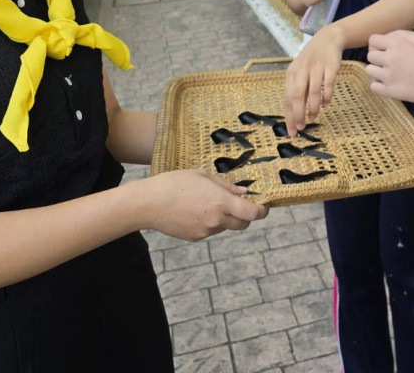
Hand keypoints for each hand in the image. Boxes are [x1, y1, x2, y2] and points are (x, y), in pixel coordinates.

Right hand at [136, 169, 268, 240]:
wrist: (149, 203)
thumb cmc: (175, 183)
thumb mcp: (202, 176)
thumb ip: (226, 185)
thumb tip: (244, 192)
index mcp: (221, 202)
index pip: (252, 213)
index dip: (262, 211)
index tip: (265, 207)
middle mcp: (217, 220)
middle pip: (243, 224)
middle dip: (245, 215)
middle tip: (239, 204)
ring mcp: (206, 232)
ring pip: (225, 227)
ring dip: (225, 218)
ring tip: (206, 203)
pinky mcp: (195, 238)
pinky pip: (210, 231)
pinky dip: (210, 223)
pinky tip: (194, 211)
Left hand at [284, 25, 344, 135]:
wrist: (327, 39)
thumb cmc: (312, 60)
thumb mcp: (301, 72)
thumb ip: (299, 91)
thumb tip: (296, 114)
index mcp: (292, 73)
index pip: (287, 98)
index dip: (289, 116)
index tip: (292, 130)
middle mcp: (302, 70)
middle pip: (297, 95)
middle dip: (298, 114)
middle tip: (301, 127)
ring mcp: (316, 68)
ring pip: (312, 92)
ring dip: (312, 108)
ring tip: (313, 117)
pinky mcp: (330, 67)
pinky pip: (327, 85)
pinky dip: (326, 97)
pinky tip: (325, 104)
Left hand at [366, 30, 413, 106]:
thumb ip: (402, 36)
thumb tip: (387, 37)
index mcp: (396, 44)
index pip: (373, 40)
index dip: (378, 44)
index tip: (384, 49)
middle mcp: (389, 58)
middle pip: (370, 55)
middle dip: (378, 57)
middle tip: (388, 62)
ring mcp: (388, 76)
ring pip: (369, 70)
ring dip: (376, 70)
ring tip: (387, 73)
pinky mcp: (389, 91)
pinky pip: (373, 87)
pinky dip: (378, 85)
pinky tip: (388, 83)